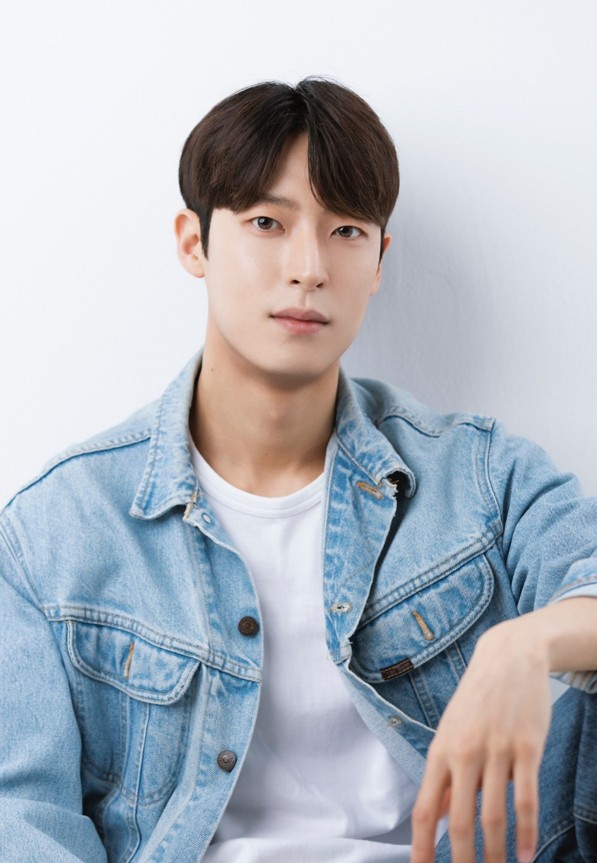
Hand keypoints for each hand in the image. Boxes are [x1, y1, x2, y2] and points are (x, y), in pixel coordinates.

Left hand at [410, 617, 552, 862]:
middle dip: (461, 862)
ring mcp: (496, 750)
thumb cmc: (477, 700)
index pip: (425, 808)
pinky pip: (526, 799)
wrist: (508, 656)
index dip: (421, 847)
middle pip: (459, 822)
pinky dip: (528, 833)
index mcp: (440, 751)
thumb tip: (437, 815)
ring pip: (494, 817)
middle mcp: (464, 753)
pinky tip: (528, 855)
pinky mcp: (527, 747)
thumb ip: (446, 775)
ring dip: (496, 855)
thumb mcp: (451, 732)